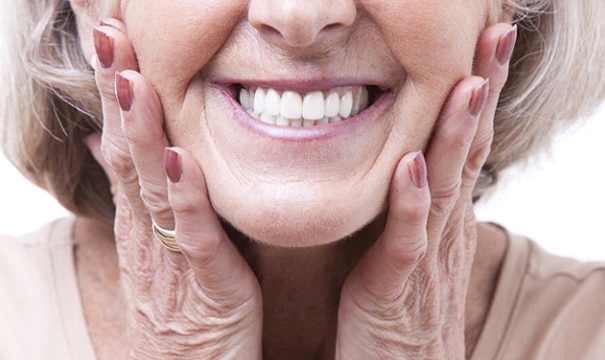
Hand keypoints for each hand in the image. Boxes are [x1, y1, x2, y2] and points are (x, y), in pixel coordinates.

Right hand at [88, 20, 262, 358]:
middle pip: (128, 154)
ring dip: (141, 133)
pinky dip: (186, 199)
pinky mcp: (207, 287)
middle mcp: (148, 233)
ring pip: (153, 188)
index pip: (123, 143)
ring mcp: (173, 259)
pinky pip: (194, 239)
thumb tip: (105, 146)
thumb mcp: (155, 245)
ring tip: (133, 81)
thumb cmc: (179, 307)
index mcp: (142, 219)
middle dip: (119, 94)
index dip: (116, 92)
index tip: (109, 39)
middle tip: (107, 35)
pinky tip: (180, 161)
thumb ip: (138, 194)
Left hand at [335, 23, 515, 358]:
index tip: (485, 42)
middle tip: (497, 36)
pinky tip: (413, 166)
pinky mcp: (397, 287)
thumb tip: (413, 159)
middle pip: (469, 150)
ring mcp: (425, 256)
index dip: (478, 91)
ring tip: (468, 84)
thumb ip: (415, 203)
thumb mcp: (413, 244)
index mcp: (444, 215)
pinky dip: (411, 203)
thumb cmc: (402, 305)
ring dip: (458, 134)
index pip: (467, 142)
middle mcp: (444, 228)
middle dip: (482, 92)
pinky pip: (406, 240)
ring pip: (446, 186)